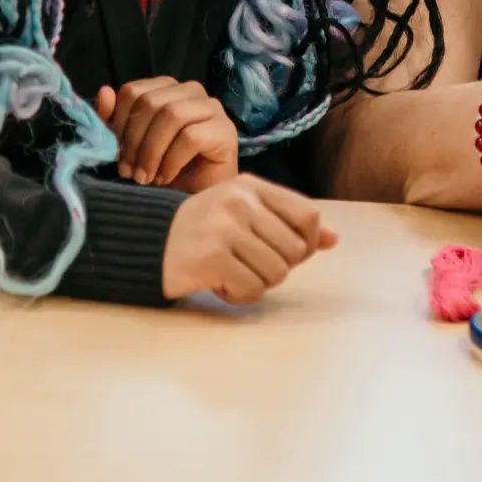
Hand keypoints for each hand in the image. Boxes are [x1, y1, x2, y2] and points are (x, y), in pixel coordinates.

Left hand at [95, 78, 237, 191]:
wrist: (197, 201)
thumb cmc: (164, 171)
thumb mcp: (130, 146)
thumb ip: (114, 120)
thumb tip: (104, 92)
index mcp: (167, 88)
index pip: (133, 91)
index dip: (119, 123)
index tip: (116, 154)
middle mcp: (191, 91)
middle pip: (150, 102)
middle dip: (134, 140)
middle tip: (130, 171)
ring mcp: (212, 109)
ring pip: (171, 115)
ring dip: (151, 151)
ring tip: (146, 177)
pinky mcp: (225, 131)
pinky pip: (191, 137)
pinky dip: (171, 161)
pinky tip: (166, 177)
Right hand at [161, 176, 336, 303]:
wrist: (148, 241)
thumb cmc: (204, 229)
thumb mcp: (245, 213)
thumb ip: (288, 223)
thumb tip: (334, 239)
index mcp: (251, 186)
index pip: (307, 215)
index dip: (306, 242)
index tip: (287, 252)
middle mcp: (240, 202)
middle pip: (294, 250)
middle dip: (278, 267)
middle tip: (250, 264)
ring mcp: (225, 228)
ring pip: (276, 274)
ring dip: (257, 283)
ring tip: (233, 272)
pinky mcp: (211, 257)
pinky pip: (251, 290)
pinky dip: (238, 295)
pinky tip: (218, 283)